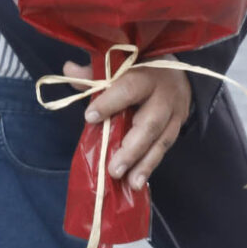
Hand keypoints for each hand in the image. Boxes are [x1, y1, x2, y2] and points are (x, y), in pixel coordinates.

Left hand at [61, 60, 192, 191]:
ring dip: (144, 164)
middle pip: (150, 123)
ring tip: (130, 183)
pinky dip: (150, 165)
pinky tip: (137, 180)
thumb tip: (68, 70)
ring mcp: (174, 114)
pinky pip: (164, 148)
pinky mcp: (177, 127)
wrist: (177, 71)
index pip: (127, 89)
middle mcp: (163, 96)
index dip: (109, 103)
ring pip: (161, 141)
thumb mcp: (119, 64)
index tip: (90, 117)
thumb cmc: (139, 66)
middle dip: (131, 148)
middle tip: (114, 169)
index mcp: (145, 75)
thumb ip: (93, 71)